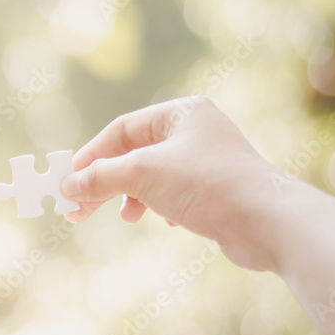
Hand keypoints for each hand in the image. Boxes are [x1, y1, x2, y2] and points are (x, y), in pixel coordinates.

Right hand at [61, 97, 281, 270]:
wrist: (267, 222)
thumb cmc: (206, 185)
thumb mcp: (142, 175)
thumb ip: (100, 177)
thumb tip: (68, 186)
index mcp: (180, 112)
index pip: (121, 130)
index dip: (90, 156)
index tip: (67, 181)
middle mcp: (195, 131)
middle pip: (134, 154)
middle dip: (105, 183)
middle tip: (78, 210)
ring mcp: (207, 161)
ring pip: (152, 176)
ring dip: (130, 197)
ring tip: (126, 217)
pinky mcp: (216, 190)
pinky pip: (173, 193)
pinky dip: (158, 205)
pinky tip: (163, 219)